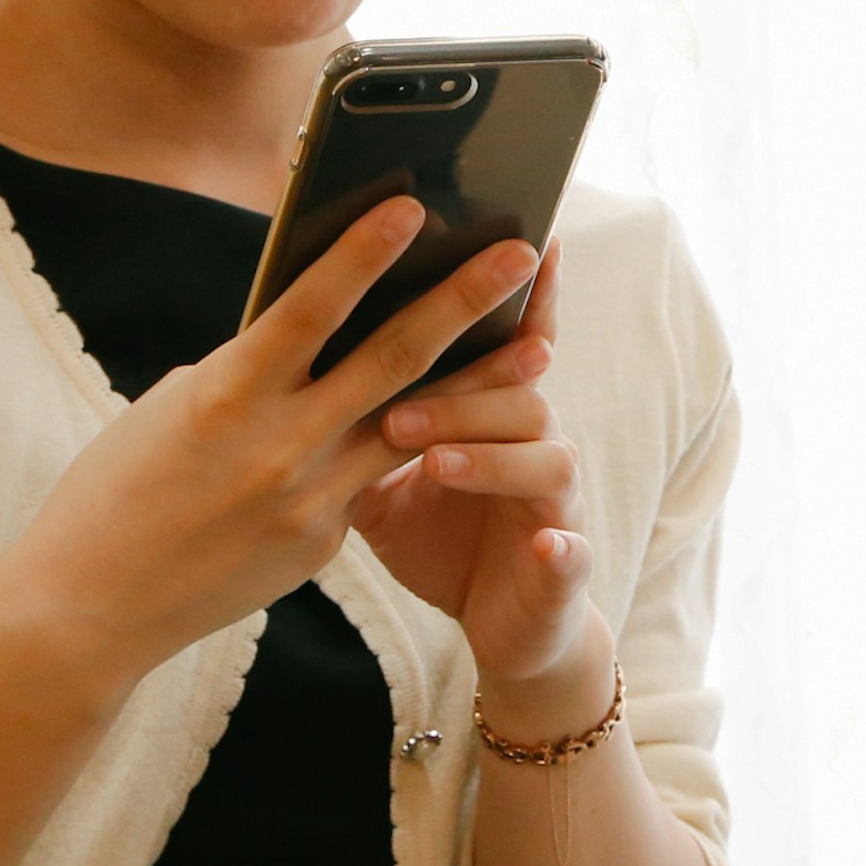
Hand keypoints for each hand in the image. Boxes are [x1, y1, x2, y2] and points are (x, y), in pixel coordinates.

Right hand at [0, 199, 550, 692]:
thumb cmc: (115, 488)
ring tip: (538, 342)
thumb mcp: (173, 407)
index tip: (413, 205)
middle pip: (391, 361)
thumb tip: (316, 332)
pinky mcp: (324, 544)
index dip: (361, 254)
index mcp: (225, 396)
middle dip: (463, 301)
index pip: (308, 310)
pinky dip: (408, 442)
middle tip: (520, 253)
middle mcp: (278, 446)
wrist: (88, 610)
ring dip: (481, 380)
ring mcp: (309, 501)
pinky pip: (370, 478)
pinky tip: (449, 414)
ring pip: (414, 425)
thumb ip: (250, 369)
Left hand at [347, 241, 604, 698]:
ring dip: (489, 456)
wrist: (506, 627)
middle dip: (471, 377)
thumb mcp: (385, 478)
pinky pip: (571, 553)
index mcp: (493, 414)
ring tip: (434, 459)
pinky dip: (562, 549)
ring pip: (545, 458)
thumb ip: (360, 418)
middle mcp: (535, 443)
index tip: (513, 238)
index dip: (516, 292)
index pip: (505, 342)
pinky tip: (546, 545)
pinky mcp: (564, 567)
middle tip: (406, 381)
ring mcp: (557, 503)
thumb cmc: (439, 538)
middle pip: (518, 389)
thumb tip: (293, 352)